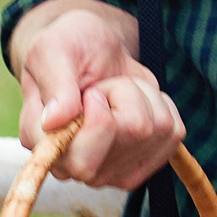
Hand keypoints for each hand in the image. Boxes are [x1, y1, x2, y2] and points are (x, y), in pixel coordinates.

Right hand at [15, 2, 183, 186]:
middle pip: (131, 136)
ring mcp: (111, 169)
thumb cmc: (67, 47)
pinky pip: (172, 133)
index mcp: (44, 145)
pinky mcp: (142, 161)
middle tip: (101, 86)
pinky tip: (134, 99)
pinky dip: (159, 104)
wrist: (92, 50)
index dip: (99, 120)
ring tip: (114, 87)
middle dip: (125, 96)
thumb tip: (53, 123)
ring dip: (139, 94)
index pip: (82, 160)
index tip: (92, 91)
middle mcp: (75, 166)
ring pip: (154, 130)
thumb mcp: (54, 50)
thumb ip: (54, 84)